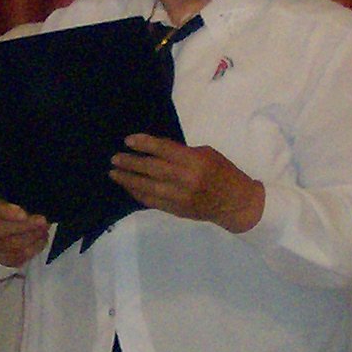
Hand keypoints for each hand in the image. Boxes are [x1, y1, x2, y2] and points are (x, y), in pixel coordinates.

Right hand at [0, 198, 51, 268]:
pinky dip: (33, 250)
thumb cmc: (8, 212)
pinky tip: (41, 242)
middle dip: (26, 227)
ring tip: (44, 231)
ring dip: (32, 239)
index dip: (9, 213)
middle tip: (43, 222)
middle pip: (3, 232)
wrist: (0, 227)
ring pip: (12, 246)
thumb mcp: (10, 201)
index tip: (25, 214)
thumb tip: (35, 214)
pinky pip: (18, 258)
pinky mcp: (2, 260)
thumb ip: (19, 204)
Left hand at [109, 133, 265, 230]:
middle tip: (115, 158)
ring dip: (129, 180)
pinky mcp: (177, 210)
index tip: (128, 141)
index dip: (145, 144)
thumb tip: (157, 152)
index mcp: (195, 161)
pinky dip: (138, 193)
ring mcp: (180, 197)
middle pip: (152, 169)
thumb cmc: (224, 173)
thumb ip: (182, 154)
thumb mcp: (207, 155)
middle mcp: (186, 180)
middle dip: (131, 163)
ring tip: (114, 173)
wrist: (237, 203)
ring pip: (148, 188)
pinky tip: (128, 186)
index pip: (164, 150)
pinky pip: (152, 201)